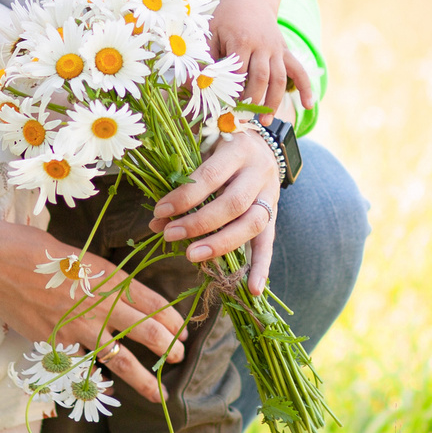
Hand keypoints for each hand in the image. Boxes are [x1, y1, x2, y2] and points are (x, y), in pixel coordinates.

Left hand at [149, 130, 280, 290]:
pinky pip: (269, 243)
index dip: (185, 196)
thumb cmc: (223, 146)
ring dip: (221, 244)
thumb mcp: (203, 152)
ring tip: (192, 256)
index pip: (210, 176)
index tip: (160, 212)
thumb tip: (157, 221)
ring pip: (252, 224)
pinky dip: (262, 268)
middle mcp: (259, 172)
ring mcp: (270, 194)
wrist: (263, 142)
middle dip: (199, 223)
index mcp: (239, 149)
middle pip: (233, 204)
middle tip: (170, 234)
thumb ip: (183, 183)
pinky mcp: (274, 214)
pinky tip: (253, 289)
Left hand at [208, 1, 310, 114]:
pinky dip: (306, 88)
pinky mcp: (285, 52)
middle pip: (261, 78)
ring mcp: (277, 49)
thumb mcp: (211, 32)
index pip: (239, 71)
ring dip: (274, 101)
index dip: (232, 91)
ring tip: (266, 122)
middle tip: (243, 120)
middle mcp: (263, 45)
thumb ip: (207, 58)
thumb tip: (197, 84)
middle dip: (253, 101)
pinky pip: (299, 71)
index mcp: (242, 39)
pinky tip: (308, 105)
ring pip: (280, 79)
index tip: (224, 108)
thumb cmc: (226, 18)